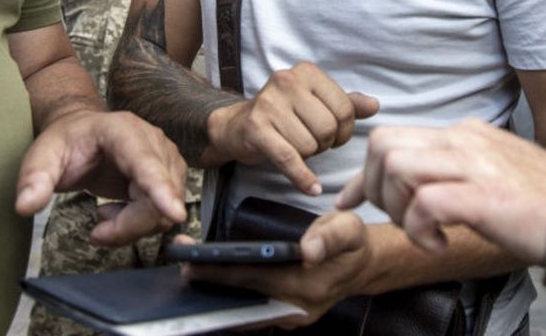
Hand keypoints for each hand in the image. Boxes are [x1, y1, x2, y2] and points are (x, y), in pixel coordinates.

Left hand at [15, 109, 186, 244]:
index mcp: (123, 131)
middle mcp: (153, 142)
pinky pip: (162, 214)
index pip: (146, 163)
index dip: (161, 189)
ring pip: (163, 211)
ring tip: (104, 213)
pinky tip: (118, 210)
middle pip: (157, 197)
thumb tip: (25, 207)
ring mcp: (166, 159)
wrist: (83, 133)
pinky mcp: (170, 176)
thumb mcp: (42, 155)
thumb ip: (33, 179)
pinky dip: (139, 223)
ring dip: (132, 225)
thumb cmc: (66, 142)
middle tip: (97, 231)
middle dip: (128, 225)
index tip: (173, 213)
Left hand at [182, 212, 371, 325]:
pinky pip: (252, 310)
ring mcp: (289, 316)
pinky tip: (212, 283)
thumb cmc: (353, 244)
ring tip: (190, 275)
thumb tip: (309, 250)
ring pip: (244, 309)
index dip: (222, 273)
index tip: (193, 265)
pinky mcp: (284, 315)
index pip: (254, 280)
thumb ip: (331, 237)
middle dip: (210, 285)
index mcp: (308, 287)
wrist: (364, 266)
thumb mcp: (350, 230)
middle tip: (181, 268)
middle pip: (243, 299)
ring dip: (216, 294)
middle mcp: (295, 309)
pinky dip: (231, 297)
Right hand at [208, 62, 378, 194]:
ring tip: (296, 147)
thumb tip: (375, 105)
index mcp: (307, 72)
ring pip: (310, 145)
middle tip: (313, 143)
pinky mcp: (256, 129)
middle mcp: (287, 81)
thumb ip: (346, 104)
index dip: (345, 131)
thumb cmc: (283, 115)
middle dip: (325, 144)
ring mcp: (269, 104)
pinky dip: (303, 178)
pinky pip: (290, 159)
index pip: (345, 108)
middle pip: (328, 128)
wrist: (236, 127)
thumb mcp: (315, 103)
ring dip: (308, 155)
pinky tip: (311, 187)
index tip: (334, 136)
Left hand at [336, 120, 545, 263]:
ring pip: (396, 166)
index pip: (392, 137)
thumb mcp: (489, 175)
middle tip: (397, 219)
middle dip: (373, 188)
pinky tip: (439, 244)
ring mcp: (473, 165)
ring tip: (422, 231)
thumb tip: (414, 187)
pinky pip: (424, 203)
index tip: (348, 198)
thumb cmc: (542, 204)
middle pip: (384, 144)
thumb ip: (451, 172)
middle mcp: (464, 140)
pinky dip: (419, 229)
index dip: (361, 173)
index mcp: (464, 134)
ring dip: (395, 207)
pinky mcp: (484, 196)